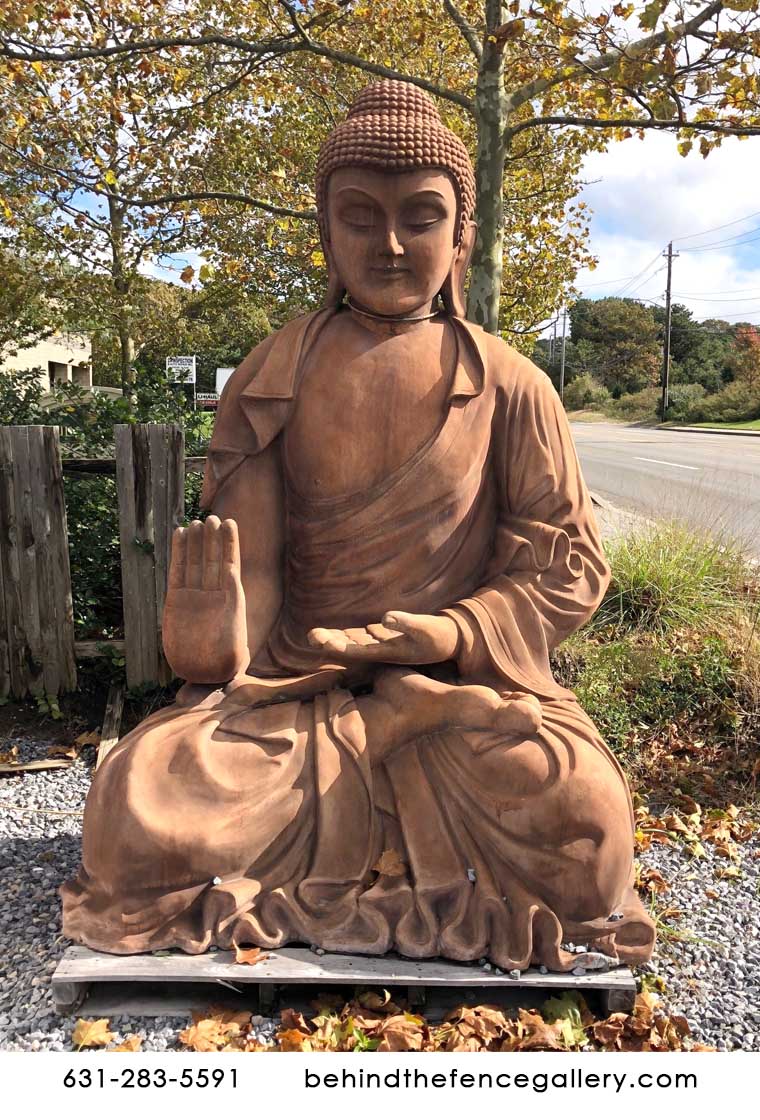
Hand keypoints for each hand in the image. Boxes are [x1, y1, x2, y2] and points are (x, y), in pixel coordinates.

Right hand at [162, 516, 248, 683]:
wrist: (203, 675)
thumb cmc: (222, 669)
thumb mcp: (234, 661)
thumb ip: (236, 654)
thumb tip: (241, 658)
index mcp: (231, 603)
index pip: (230, 566)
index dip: (229, 544)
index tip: (229, 523)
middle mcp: (213, 596)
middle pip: (213, 560)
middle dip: (213, 539)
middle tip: (211, 517)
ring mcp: (195, 596)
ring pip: (196, 562)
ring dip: (198, 542)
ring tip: (198, 522)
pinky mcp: (176, 600)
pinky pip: (178, 571)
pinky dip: (179, 553)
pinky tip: (180, 534)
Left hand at [307, 610, 459, 664]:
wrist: (448, 641)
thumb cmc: (438, 636)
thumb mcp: (425, 628)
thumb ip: (405, 622)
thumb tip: (385, 617)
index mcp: (387, 653)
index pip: (357, 651)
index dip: (338, 646)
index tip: (322, 641)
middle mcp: (380, 652)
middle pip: (350, 648)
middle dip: (330, 642)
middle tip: (310, 636)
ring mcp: (381, 645)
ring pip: (352, 643)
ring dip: (334, 639)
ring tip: (313, 635)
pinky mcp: (383, 638)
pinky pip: (360, 637)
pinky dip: (345, 635)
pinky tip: (332, 633)